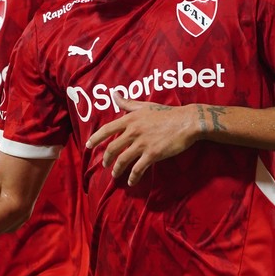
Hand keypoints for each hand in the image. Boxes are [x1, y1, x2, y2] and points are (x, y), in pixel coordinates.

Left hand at [85, 94, 200, 185]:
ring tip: (115, 174)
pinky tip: (131, 181)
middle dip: (106, 158)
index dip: (95, 138)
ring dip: (117, 169)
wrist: (186, 122)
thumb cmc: (166, 113)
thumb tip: (114, 94)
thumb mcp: (144, 106)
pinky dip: (133, 177)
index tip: (88, 145)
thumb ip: (127, 103)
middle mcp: (133, 131)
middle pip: (112, 148)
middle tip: (104, 164)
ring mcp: (142, 143)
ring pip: (122, 160)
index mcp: (130, 119)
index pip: (107, 129)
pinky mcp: (152, 154)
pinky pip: (138, 169)